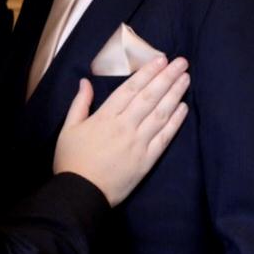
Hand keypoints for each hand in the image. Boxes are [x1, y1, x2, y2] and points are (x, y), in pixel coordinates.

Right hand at [51, 56, 188, 205]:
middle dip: (167, 77)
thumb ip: (80, 103)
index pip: (131, 89)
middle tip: (181, 62)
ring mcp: (138, 143)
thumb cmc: (72, 161)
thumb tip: (85, 81)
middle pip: (150, 97)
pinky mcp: (147, 160)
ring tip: (185, 78)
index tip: (161, 59)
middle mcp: (124, 126)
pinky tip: (183, 108)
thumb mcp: (69, 129)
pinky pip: (164, 137)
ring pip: (160, 114)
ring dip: (174, 94)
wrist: (81, 193)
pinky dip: (175, 122)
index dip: (147, 72)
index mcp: (105, 117)